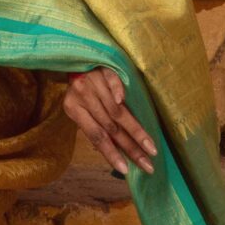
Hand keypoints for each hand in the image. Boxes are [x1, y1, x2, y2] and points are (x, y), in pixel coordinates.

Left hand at [63, 65, 157, 179]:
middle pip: (110, 127)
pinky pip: (113, 81)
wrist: (75, 55)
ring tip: (151, 148)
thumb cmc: (80, 88)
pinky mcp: (104, 69)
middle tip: (148, 165)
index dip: (111, 153)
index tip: (126, 170)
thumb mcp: (79, 107)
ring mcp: (94, 82)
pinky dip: (119, 91)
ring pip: (116, 110)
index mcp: (73, 109)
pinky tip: (123, 101)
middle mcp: (83, 96)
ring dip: (136, 131)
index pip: (96, 135)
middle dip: (131, 148)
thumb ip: (93, 126)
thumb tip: (113, 152)